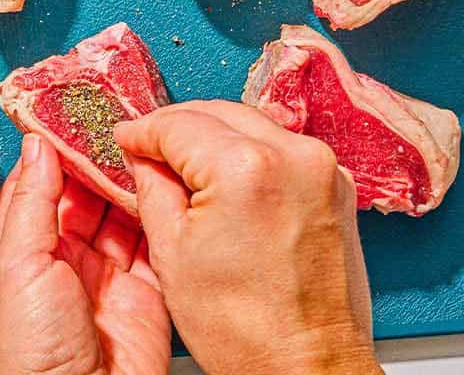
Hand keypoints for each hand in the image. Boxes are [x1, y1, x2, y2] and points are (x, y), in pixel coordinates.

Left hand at [0, 133, 169, 374]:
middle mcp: (62, 260)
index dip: (53, 149)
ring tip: (143, 140)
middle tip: (115, 118)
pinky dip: (160, 212)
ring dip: (130, 180)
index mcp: (20, 254)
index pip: (36, 186)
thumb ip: (31, 203)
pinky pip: (154, 240)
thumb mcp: (18, 267)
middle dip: (97, 158)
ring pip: (119, 211)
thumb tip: (36, 145)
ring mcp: (105, 275)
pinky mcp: (144, 290)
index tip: (70, 111)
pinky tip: (164, 183)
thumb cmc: (33, 354)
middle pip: (82, 194)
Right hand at [115, 100, 381, 374]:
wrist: (308, 366)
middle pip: (218, 113)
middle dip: (178, 129)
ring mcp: (322, 168)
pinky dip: (250, 153)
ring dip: (215, 137)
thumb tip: (144, 156)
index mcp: (246, 168)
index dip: (142, 130)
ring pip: (251, 124)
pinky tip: (227, 181)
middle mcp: (293, 156)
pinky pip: (282, 148)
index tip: (127, 138)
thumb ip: (152, 187)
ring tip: (185, 169)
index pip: (178, 123)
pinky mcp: (337, 185)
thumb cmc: (246, 330)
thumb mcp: (172, 253)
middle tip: (148, 151)